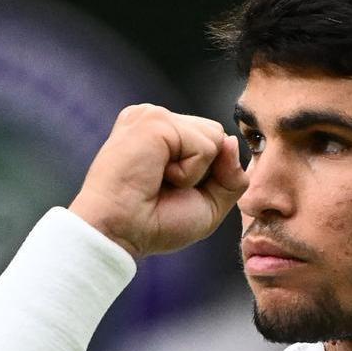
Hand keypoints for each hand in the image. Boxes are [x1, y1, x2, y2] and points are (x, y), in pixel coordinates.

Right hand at [69, 104, 247, 258]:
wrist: (119, 233)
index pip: (212, 141)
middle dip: (204, 171)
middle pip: (217, 135)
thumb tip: (232, 141)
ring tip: (159, 181)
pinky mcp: (155, 121)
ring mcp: (153, 116)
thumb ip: (231, 175)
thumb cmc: (154, 224)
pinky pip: (205, 145)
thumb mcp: (209, 204)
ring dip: (195, 172)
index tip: (170, 192)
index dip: (207, 174)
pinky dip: (189, 172)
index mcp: (162, 134)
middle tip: (165, 187)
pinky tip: (157, 176)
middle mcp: (156, 120)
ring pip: (215, 137)